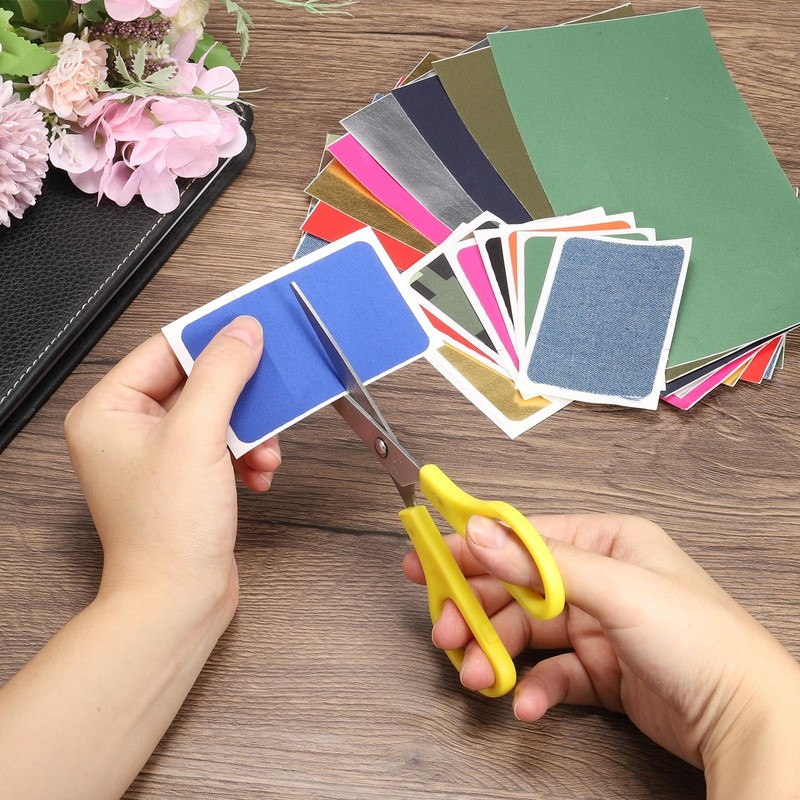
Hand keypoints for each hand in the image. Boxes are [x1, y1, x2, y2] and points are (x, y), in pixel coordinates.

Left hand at [65, 315, 280, 621]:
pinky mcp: (186, 477)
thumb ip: (221, 374)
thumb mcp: (197, 437)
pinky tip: (259, 473)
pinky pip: (223, 443)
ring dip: (250, 430)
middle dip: (239, 398)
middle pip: (197, 383)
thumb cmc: (166, 533)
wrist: (179, 600)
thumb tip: (241, 331)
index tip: (252, 328)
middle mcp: (128, 430)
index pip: (166, 350)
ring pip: (218, 414)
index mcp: (108, 411)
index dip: (213, 339)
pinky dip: (247, 453)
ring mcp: (158, 455)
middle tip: (269, 391)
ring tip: (264, 451)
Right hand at [403, 514, 799, 793]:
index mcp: (607, 541)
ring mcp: (598, 626)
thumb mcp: (616, 588)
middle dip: (478, 609)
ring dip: (497, 654)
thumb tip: (483, 532)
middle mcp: (599, 579)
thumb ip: (541, 563)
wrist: (746, 719)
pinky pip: (550, 673)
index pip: (524, 536)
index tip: (431, 558)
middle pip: (517, 587)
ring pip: (527, 633)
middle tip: (447, 629)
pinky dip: (532, 688)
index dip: (474, 546)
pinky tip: (526, 702)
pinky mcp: (601, 671)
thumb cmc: (702, 639)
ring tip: (478, 675)